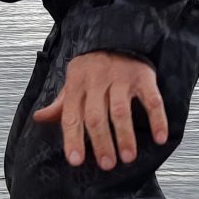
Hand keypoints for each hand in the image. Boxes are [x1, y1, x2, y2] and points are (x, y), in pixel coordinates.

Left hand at [33, 51, 168, 170]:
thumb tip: (39, 119)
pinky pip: (151, 100)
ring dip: (125, 136)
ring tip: (128, 157)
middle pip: (96, 116)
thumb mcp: (73, 81)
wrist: (117, 34)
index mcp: (77, 85)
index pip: (71, 116)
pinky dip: (157, 119)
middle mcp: (97, 81)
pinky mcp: (142, 76)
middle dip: (101, 143)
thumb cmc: (93, 66)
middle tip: (107, 164)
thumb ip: (60, 103)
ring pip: (120, 110)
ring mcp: (121, 78)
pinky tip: (159, 137)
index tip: (76, 160)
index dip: (72, 139)